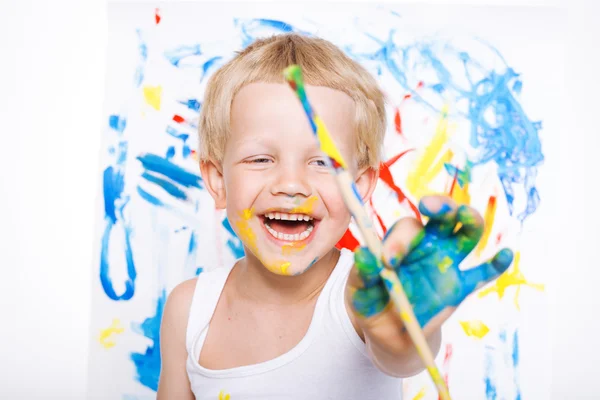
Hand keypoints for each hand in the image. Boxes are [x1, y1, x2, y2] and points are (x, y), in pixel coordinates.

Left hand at [346, 195, 512, 353]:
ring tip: (465, 217)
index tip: (388, 262)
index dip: (400, 241)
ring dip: (469, 219)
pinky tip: (503, 255)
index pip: (408, 229)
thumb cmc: (371, 302)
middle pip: (443, 215)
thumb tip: (362, 255)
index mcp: (401, 242)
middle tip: (428, 206)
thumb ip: (362, 273)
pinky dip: (496, 264)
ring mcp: (447, 263)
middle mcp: (427, 245)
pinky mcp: (460, 287)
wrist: (388, 333)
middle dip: (441, 205)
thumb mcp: (359, 290)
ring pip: (467, 233)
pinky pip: (482, 273)